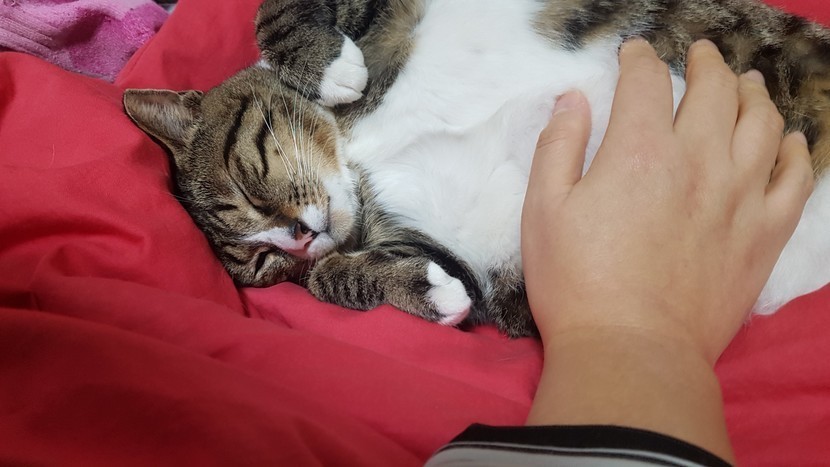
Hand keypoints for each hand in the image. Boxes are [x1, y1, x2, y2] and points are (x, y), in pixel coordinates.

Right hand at [522, 39, 812, 363]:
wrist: (632, 350)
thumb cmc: (576, 283)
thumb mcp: (543, 210)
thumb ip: (558, 145)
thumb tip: (573, 99)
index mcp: (639, 152)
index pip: (646, 82)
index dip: (638, 59)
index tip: (633, 54)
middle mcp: (698, 162)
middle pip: (714, 90)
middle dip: (705, 63)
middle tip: (699, 54)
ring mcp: (739, 197)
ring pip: (762, 123)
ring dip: (753, 94)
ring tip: (746, 83)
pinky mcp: (764, 234)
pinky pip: (796, 178)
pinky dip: (795, 151)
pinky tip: (789, 141)